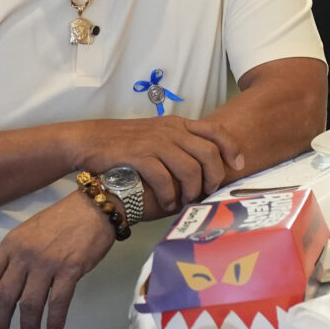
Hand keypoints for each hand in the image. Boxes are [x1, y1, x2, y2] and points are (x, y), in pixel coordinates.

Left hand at [0, 191, 118, 328]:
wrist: (95, 207)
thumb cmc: (62, 219)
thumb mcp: (28, 231)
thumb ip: (15, 255)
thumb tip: (9, 284)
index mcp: (10, 245)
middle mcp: (24, 256)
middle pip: (5, 295)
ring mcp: (47, 263)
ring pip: (29, 302)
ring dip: (27, 325)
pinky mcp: (70, 269)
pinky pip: (58, 301)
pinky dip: (55, 320)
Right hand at [75, 114, 245, 212]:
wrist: (90, 140)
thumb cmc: (127, 142)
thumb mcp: (159, 135)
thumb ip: (181, 143)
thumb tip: (207, 164)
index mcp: (179, 124)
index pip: (216, 131)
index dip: (232, 149)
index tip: (239, 166)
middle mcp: (171, 131)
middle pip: (208, 153)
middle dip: (214, 176)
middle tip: (209, 192)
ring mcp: (155, 143)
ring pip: (189, 169)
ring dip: (193, 190)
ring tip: (188, 201)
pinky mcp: (138, 157)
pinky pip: (164, 179)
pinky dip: (169, 195)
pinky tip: (168, 203)